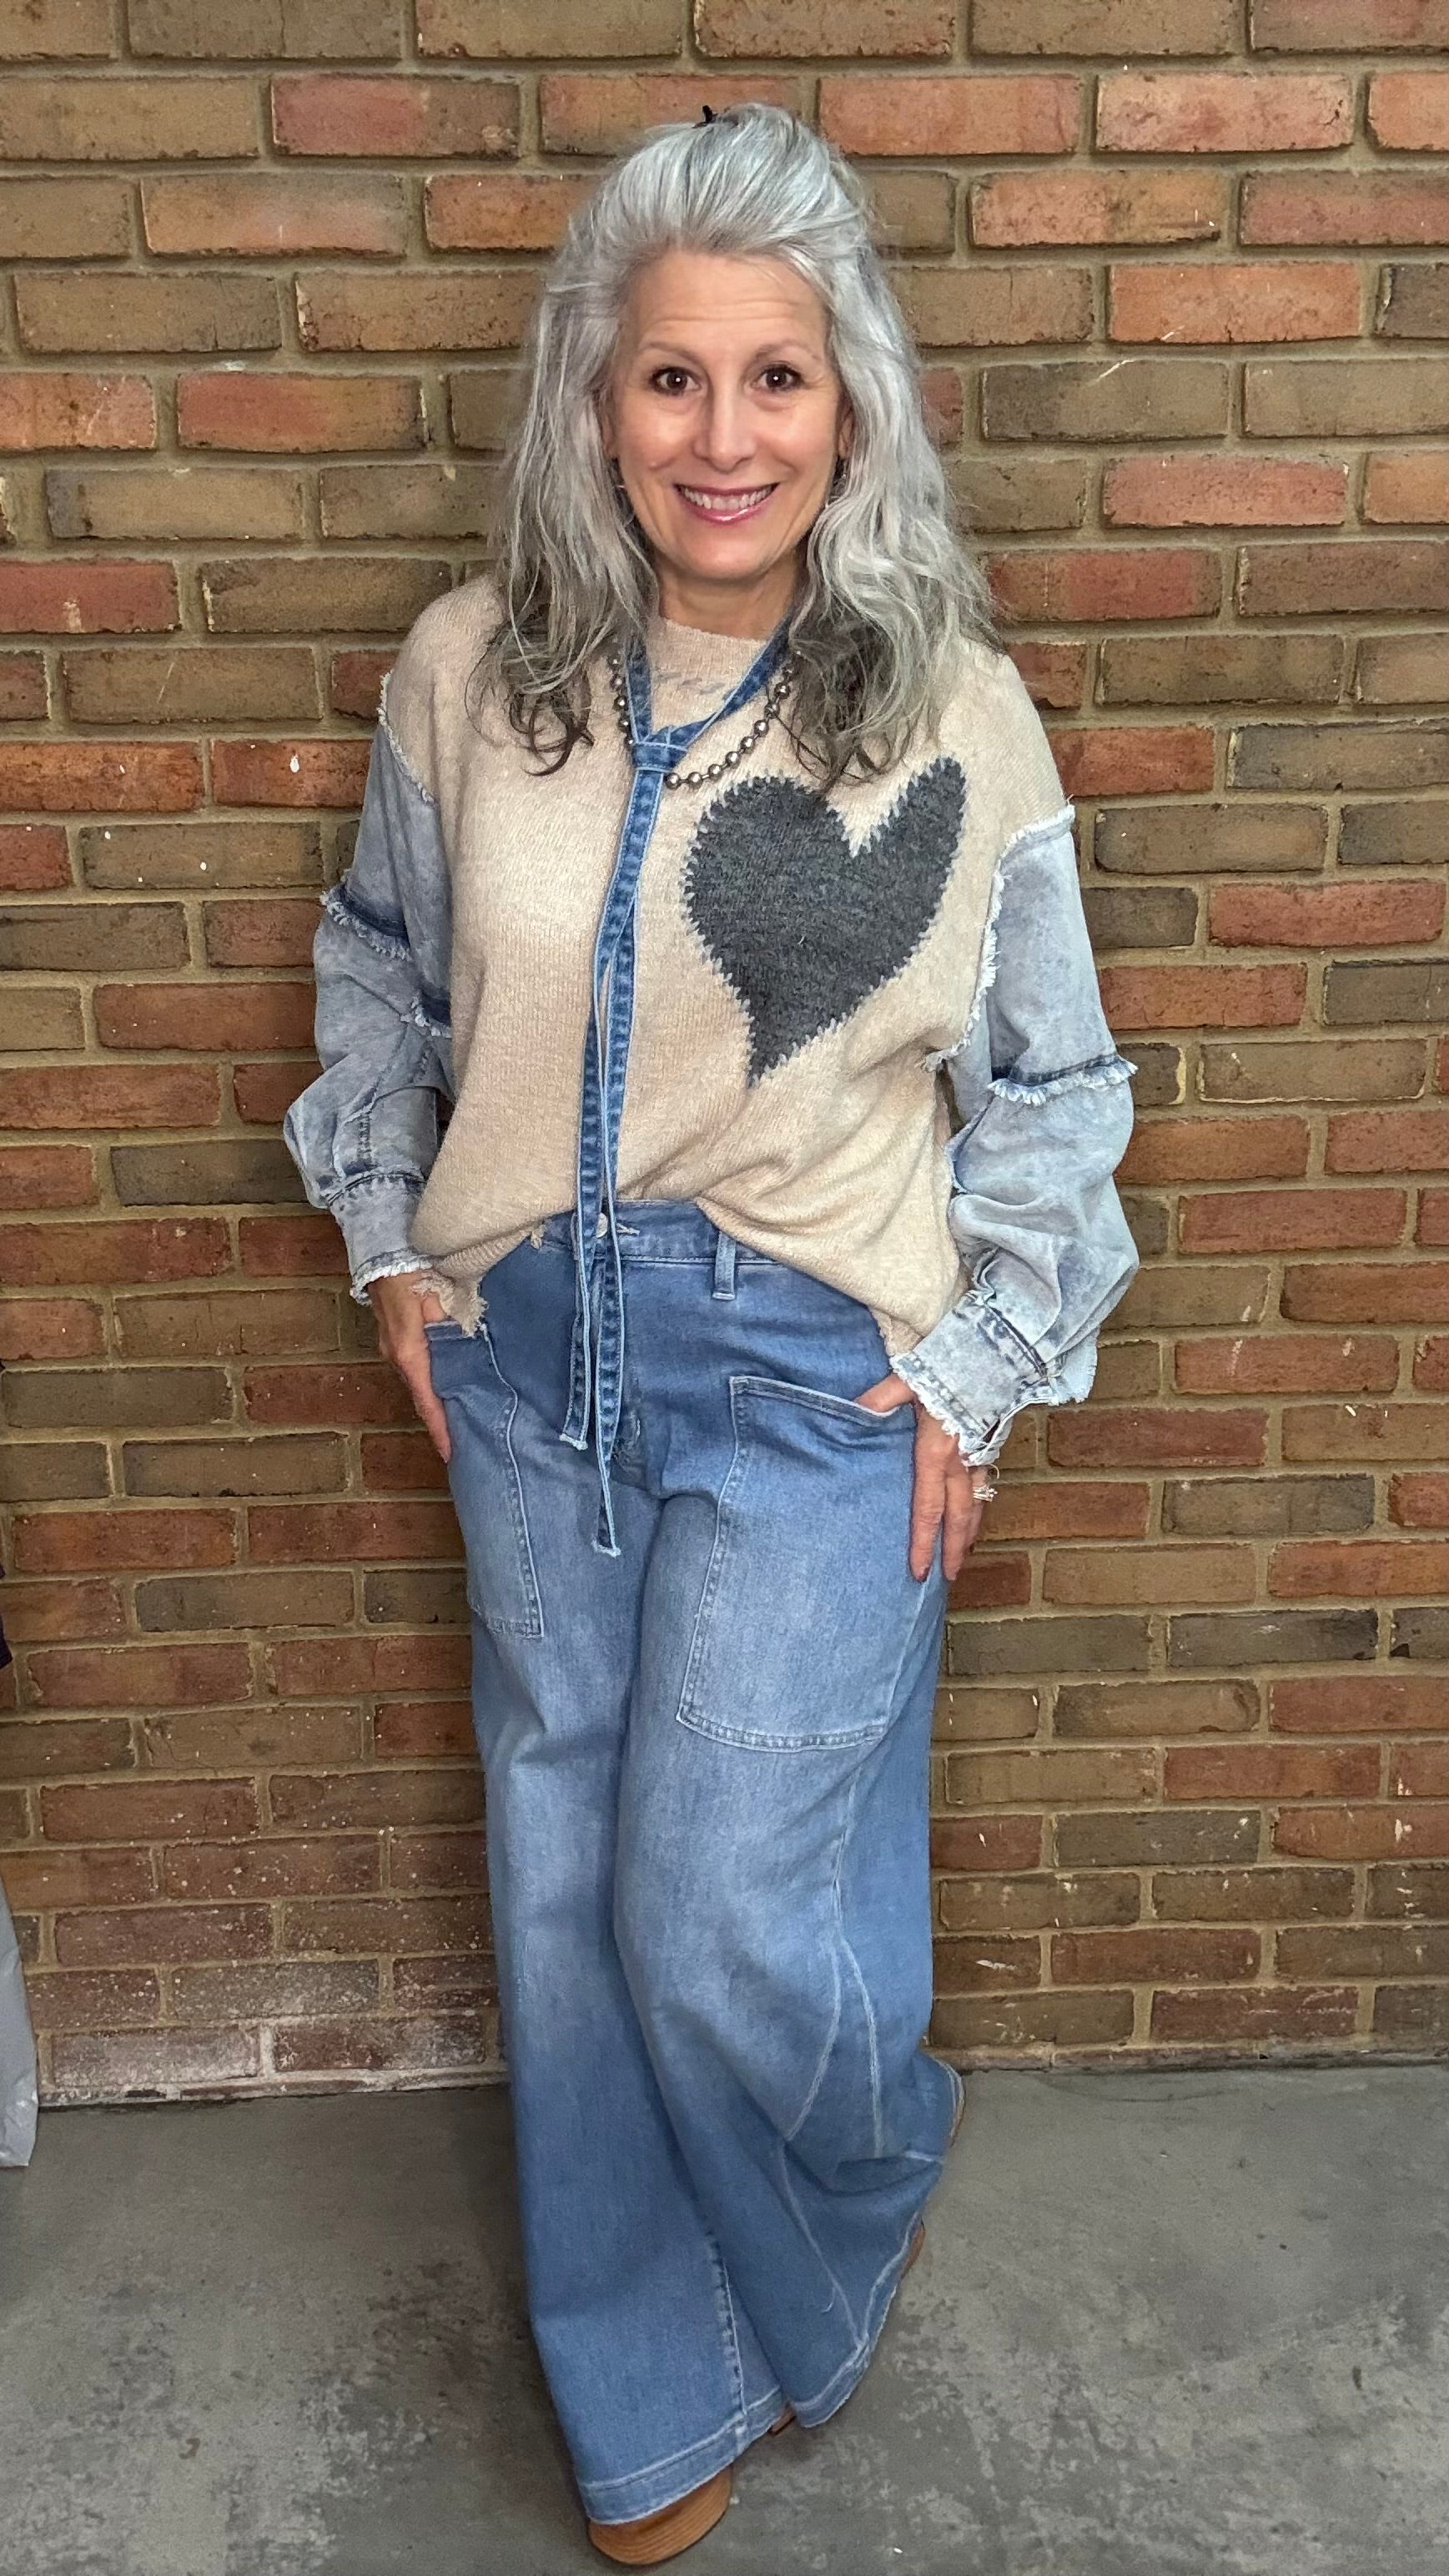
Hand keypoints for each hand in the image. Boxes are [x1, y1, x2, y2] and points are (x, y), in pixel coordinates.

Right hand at [367, 1271, 451, 1464]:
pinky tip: (450, 1378)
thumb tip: (468, 1352)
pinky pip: (416, 1364)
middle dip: (443, 1417)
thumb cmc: (411, 1266)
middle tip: (469, 1437)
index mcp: (409, 1351)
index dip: (441, 1428)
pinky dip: (433, 1377)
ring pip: (420, 1379)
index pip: (427, 1400)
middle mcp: (397, 1354)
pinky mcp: (394, 1333)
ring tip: (463, 1413)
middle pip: (423, 1394)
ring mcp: (392, 1344)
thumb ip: (453, 1326)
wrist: (381, 1241)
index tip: (453, 1453)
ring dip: (438, 1397)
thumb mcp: (438, 1296)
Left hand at [853, 1371, 988, 1582]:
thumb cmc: (952, 1362)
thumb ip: (881, 1398)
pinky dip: (978, 1504)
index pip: (927, 1507)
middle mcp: (961, 1460)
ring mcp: (980, 1453)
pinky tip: (973, 1510)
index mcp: (937, 1450)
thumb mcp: (910, 1378)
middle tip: (948, 1578)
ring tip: (962, 1555)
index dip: (922, 1541)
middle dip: (953, 1550)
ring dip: (969, 1531)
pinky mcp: (991, 1443)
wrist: (1001, 1347)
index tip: (919, 1570)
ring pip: (975, 1503)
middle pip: (957, 1516)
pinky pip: (983, 1483)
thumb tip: (854, 1411)